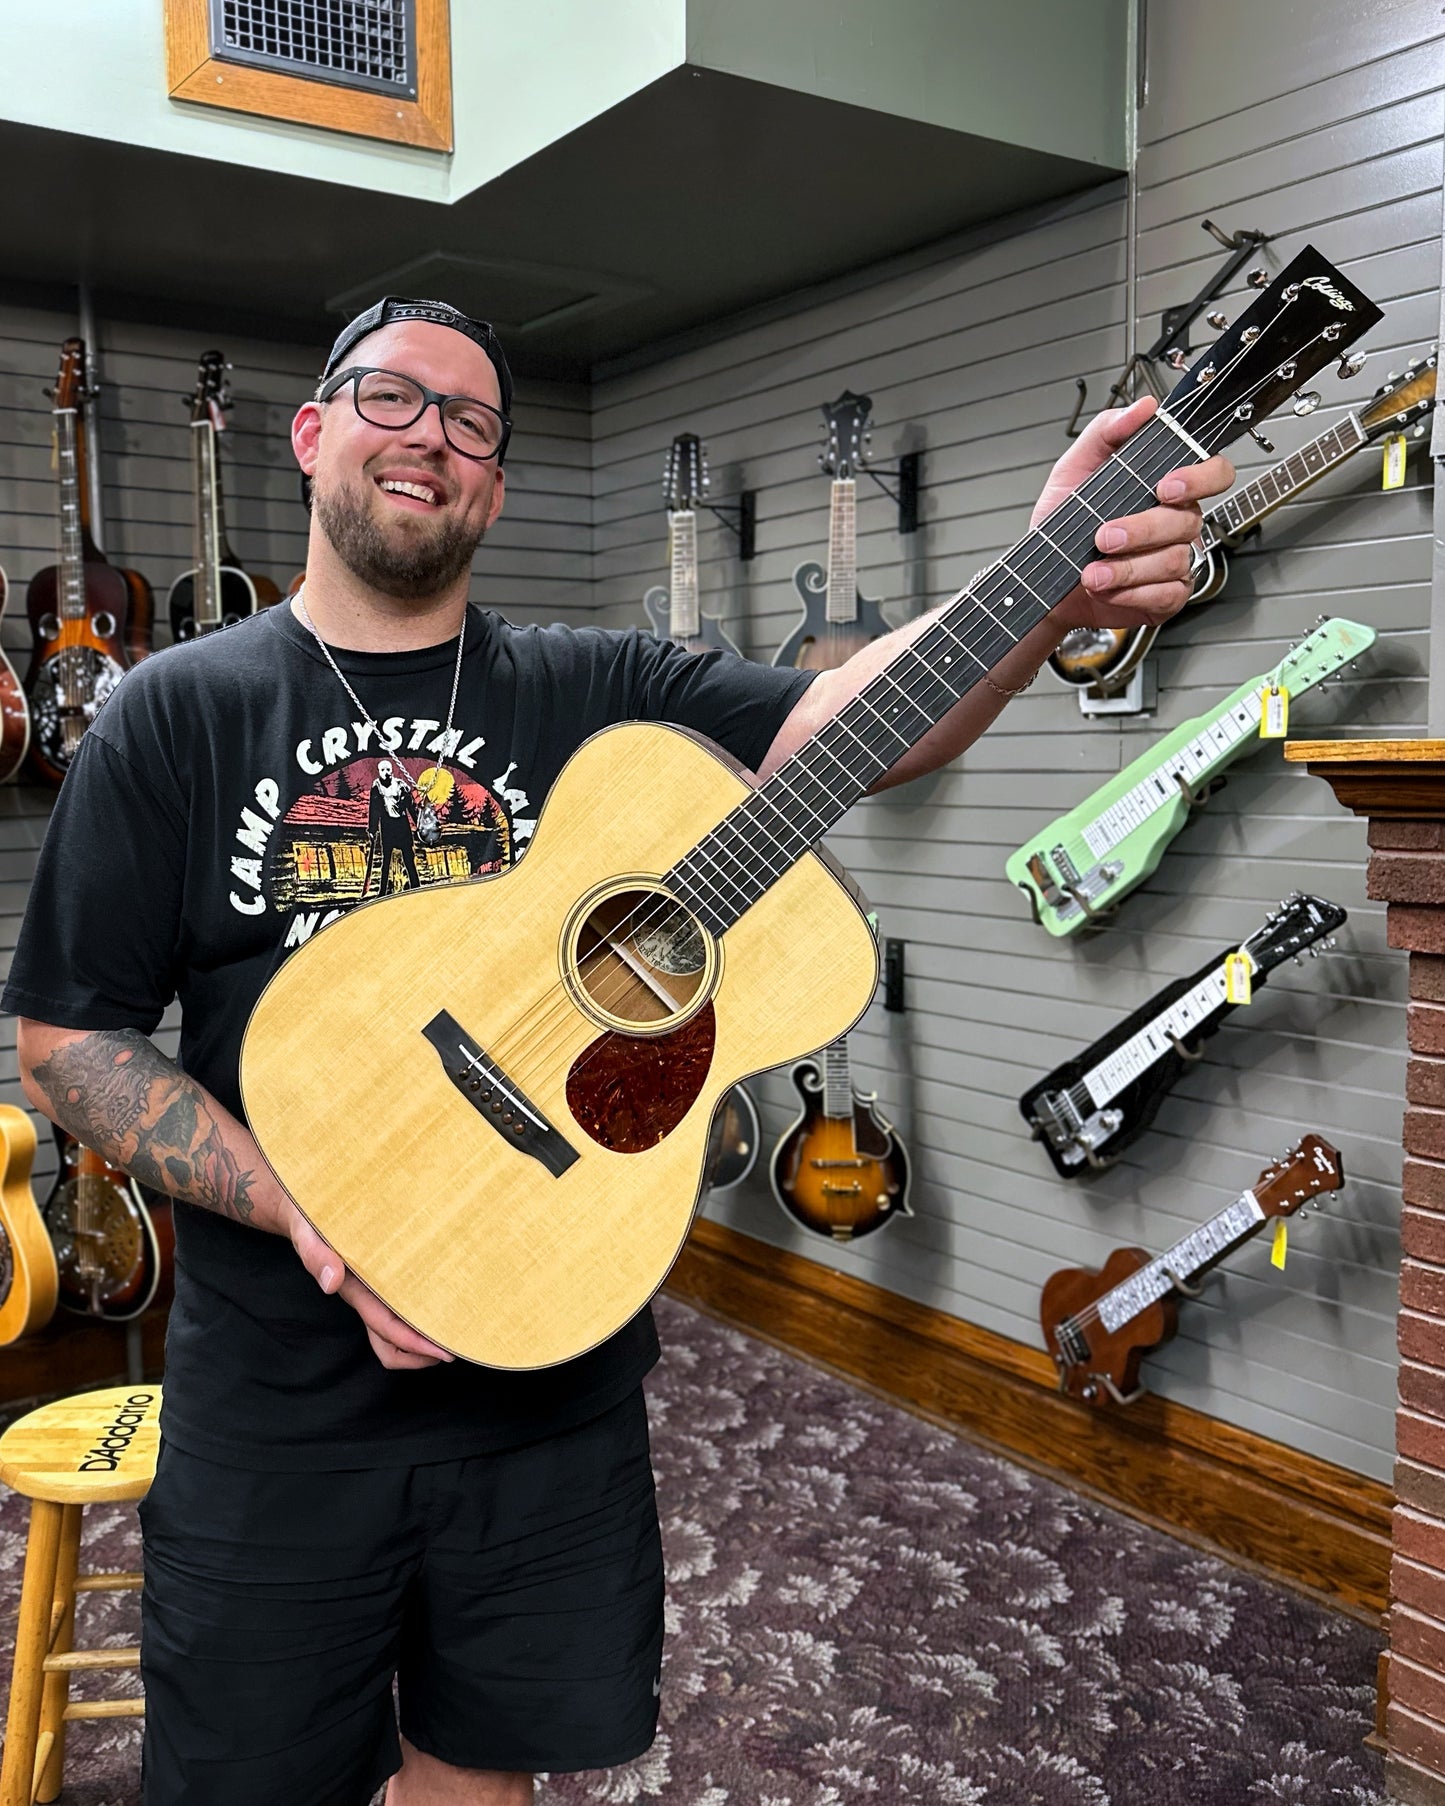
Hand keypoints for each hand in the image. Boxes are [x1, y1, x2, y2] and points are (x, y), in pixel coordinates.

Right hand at [284, 1198, 453, 1369]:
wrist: (301, 1211)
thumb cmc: (308, 1223)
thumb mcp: (309, 1235)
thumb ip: (317, 1256)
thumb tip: (332, 1283)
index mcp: (355, 1291)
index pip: (386, 1327)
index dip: (413, 1343)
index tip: (441, 1351)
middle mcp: (366, 1296)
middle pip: (390, 1342)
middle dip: (419, 1352)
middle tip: (453, 1350)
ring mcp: (372, 1289)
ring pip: (395, 1329)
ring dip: (419, 1338)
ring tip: (450, 1335)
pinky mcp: (379, 1275)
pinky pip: (399, 1302)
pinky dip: (419, 1309)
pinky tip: (441, 1300)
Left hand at [1036, 395, 1233, 634]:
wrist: (1043, 577)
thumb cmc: (1064, 526)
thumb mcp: (1074, 468)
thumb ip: (1106, 432)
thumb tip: (1143, 409)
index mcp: (1166, 489)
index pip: (1213, 473)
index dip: (1200, 478)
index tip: (1166, 485)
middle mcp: (1176, 524)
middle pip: (1188, 521)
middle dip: (1143, 529)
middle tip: (1104, 536)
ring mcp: (1174, 560)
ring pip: (1174, 560)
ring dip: (1128, 568)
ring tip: (1092, 572)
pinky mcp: (1164, 596)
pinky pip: (1166, 595)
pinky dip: (1133, 594)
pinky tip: (1107, 589)